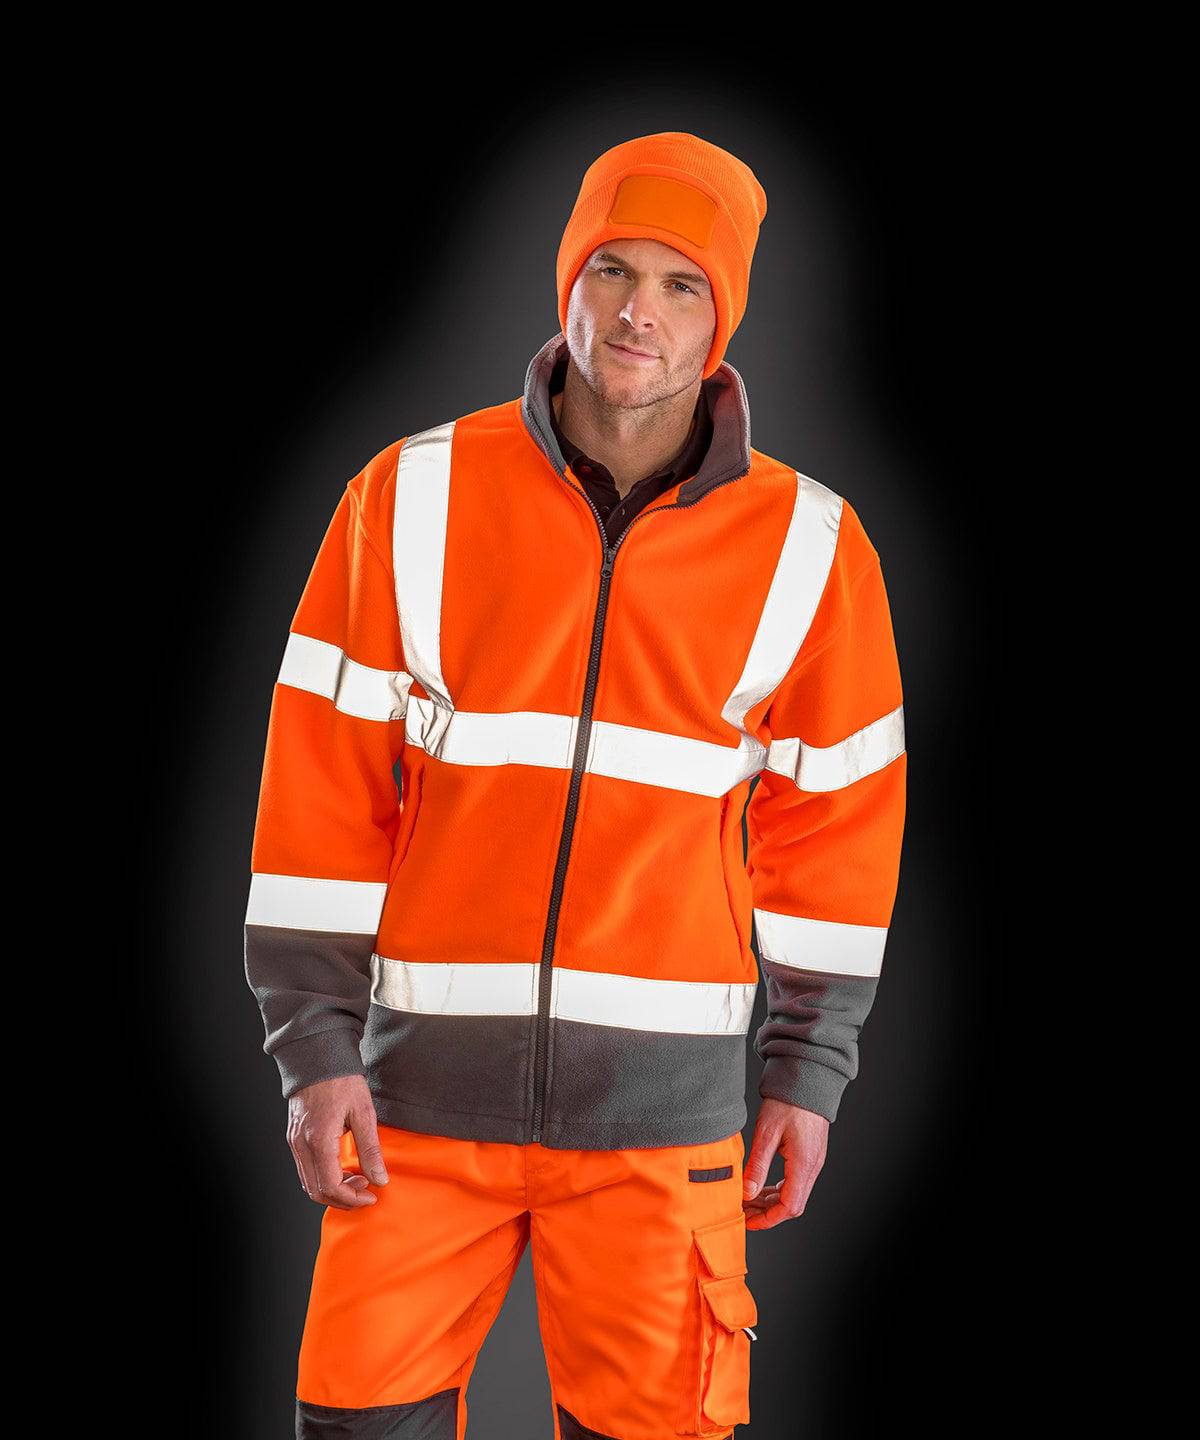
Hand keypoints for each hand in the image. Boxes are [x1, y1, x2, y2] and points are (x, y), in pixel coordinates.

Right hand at [287, 1074, 389, 1209]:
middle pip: (316, 1191)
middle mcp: (301, 1145)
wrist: (317, 1056)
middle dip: (343, 1199)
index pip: (331, 1186)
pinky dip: (323, 1177)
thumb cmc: (341, 1079)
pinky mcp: (294, 1137)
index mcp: (319, 1140)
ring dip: (333, 1190)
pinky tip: (343, 1169)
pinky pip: (305, 1169)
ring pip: (309, 1183)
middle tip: (366, 1192)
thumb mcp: (363, 1112)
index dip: (352, 1198)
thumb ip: (370, 1149)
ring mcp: (294, 1142)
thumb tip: (380, 1178)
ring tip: (358, 1180)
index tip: (371, 1196)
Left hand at [741, 1097, 828, 1228]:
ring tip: (748, 1199)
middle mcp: (813, 1167)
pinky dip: (778, 1189)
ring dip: (772, 1201)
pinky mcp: (810, 1155)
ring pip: (794, 1194)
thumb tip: (747, 1193)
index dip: (768, 1219)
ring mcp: (813, 1161)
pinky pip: (795, 1181)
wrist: (807, 1079)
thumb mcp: (766, 1133)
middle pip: (793, 1205)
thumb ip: (757, 1166)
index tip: (749, 1222)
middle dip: (767, 1213)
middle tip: (743, 1211)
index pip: (789, 1207)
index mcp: (804, 1164)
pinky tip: (761, 1185)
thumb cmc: (787, 1101)